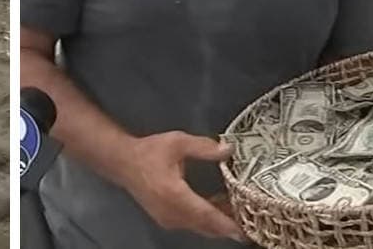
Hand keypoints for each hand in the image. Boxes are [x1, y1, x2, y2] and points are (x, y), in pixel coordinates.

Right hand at [118, 132, 245, 241]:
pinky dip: (207, 220)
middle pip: (206, 226)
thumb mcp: (177, 142)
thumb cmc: (149, 152)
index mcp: (174, 195)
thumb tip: (229, 149)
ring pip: (200, 227)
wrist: (123, 163)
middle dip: (228, 225)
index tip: (245, 230)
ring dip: (218, 222)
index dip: (226, 223)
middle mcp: (172, 213)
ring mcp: (168, 219)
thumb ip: (204, 147)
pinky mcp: (167, 220)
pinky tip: (218, 207)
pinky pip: (192, 224)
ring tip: (237, 210)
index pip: (205, 214)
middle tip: (250, 220)